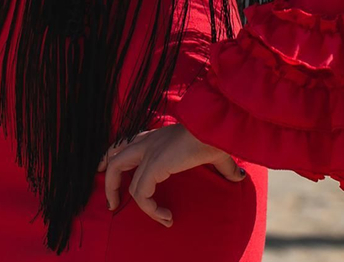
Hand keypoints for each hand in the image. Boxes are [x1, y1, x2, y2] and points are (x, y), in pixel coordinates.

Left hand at [101, 124, 245, 227]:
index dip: (114, 155)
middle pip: (115, 156)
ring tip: (144, 216)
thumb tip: (238, 176)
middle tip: (110, 202)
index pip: (128, 143)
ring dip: (122, 198)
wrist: (215, 128)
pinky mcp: (153, 166)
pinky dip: (150, 209)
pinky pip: (141, 194)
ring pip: (118, 174)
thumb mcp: (214, 152)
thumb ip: (223, 167)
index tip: (105, 168)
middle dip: (108, 178)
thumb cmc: (215, 135)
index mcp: (158, 136)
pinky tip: (166, 216)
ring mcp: (148, 153)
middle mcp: (148, 142)